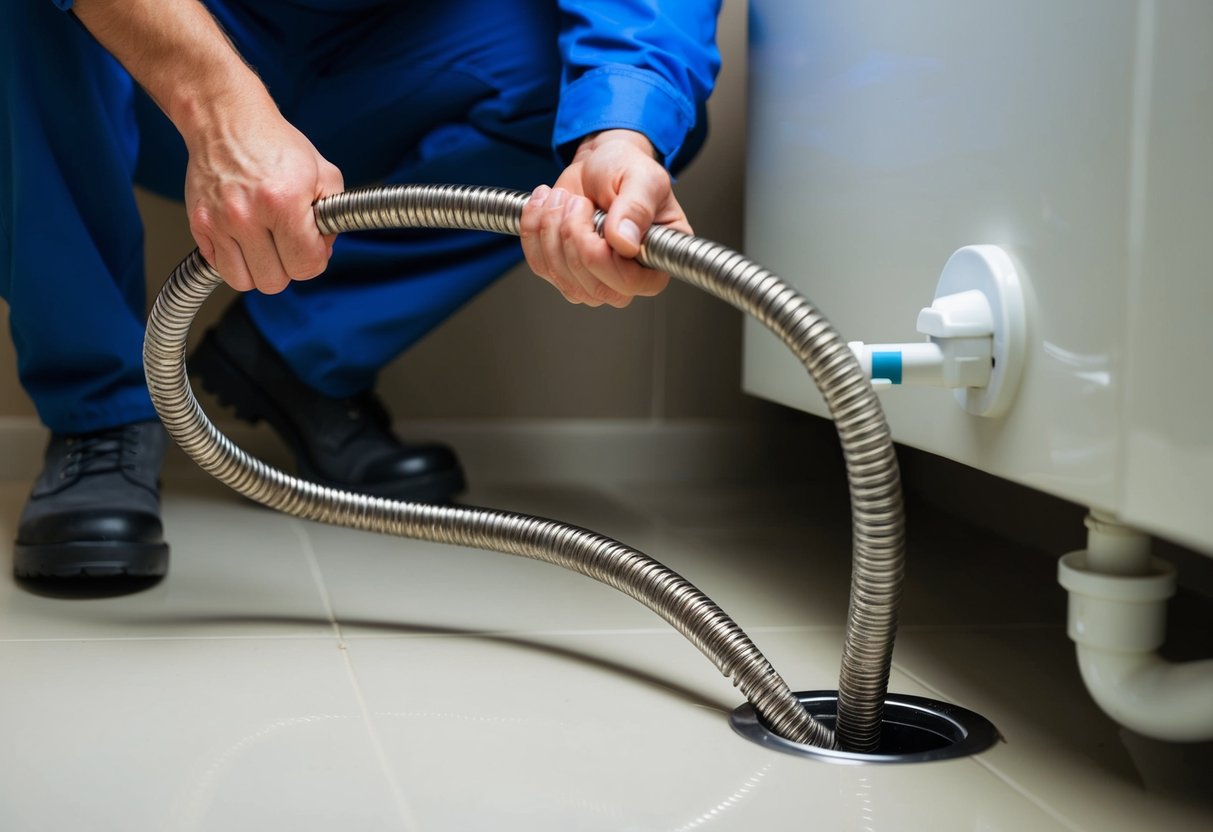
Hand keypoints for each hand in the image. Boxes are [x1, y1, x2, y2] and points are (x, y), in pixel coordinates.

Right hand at [184, 105, 343, 293]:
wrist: (226, 121)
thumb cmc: (275, 145)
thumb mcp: (323, 173)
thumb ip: (334, 217)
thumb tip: (323, 251)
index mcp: (284, 202)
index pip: (306, 265)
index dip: (314, 258)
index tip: (311, 243)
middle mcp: (247, 215)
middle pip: (274, 282)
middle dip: (287, 266)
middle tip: (286, 242)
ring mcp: (218, 222)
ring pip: (243, 282)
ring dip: (258, 269)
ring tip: (264, 244)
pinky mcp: (198, 225)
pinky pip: (219, 267)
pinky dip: (234, 260)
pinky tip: (244, 238)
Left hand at [520, 129, 691, 306]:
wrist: (598, 165)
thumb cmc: (626, 170)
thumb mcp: (642, 179)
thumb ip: (637, 209)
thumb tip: (625, 244)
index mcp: (655, 264)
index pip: (624, 282)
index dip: (596, 250)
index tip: (590, 210)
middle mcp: (626, 282)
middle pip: (587, 285)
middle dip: (570, 233)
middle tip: (577, 201)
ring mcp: (593, 283)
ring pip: (558, 274)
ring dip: (550, 228)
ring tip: (563, 199)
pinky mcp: (564, 274)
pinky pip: (539, 264)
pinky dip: (533, 230)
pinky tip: (546, 205)